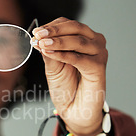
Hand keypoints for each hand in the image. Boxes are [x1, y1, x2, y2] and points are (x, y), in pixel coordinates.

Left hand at [32, 17, 107, 135]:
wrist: (74, 110)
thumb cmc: (66, 88)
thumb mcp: (52, 67)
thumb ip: (48, 52)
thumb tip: (38, 38)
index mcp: (83, 39)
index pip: (69, 25)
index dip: (52, 26)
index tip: (36, 31)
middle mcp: (94, 43)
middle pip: (76, 28)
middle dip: (54, 31)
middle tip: (38, 34)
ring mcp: (99, 54)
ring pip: (78, 41)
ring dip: (58, 42)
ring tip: (42, 44)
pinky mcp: (99, 68)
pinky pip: (80, 58)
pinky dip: (63, 55)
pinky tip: (50, 53)